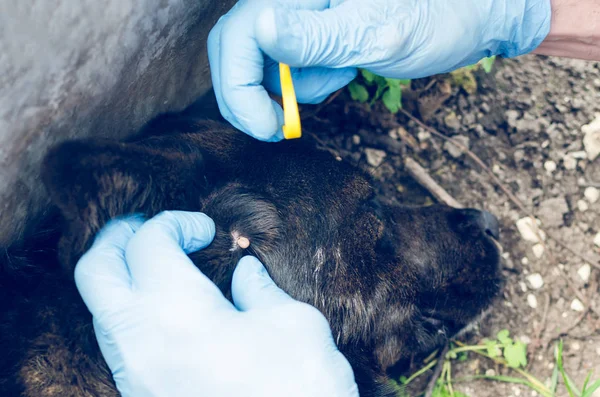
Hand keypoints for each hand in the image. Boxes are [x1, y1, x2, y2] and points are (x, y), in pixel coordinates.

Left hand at [75, 211, 357, 396]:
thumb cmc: (301, 388)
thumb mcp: (294, 324)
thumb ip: (261, 290)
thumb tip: (244, 272)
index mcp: (178, 312)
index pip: (148, 243)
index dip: (176, 222)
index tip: (206, 228)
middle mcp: (141, 344)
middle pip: (95, 272)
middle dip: (119, 238)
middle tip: (151, 228)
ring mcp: (136, 377)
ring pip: (101, 311)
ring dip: (123, 278)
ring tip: (160, 266)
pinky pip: (119, 344)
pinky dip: (133, 313)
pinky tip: (169, 310)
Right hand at [208, 0, 550, 140]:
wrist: (471, 16)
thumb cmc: (437, 16)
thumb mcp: (375, 33)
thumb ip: (312, 36)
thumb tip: (259, 28)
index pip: (236, 36)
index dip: (238, 87)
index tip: (266, 127)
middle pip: (236, 50)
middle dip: (251, 96)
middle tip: (280, 127)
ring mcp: (302, 14)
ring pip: (261, 62)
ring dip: (291, 89)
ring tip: (340, 79)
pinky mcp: (315, 30)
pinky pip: (289, 65)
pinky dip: (307, 83)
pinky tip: (342, 73)